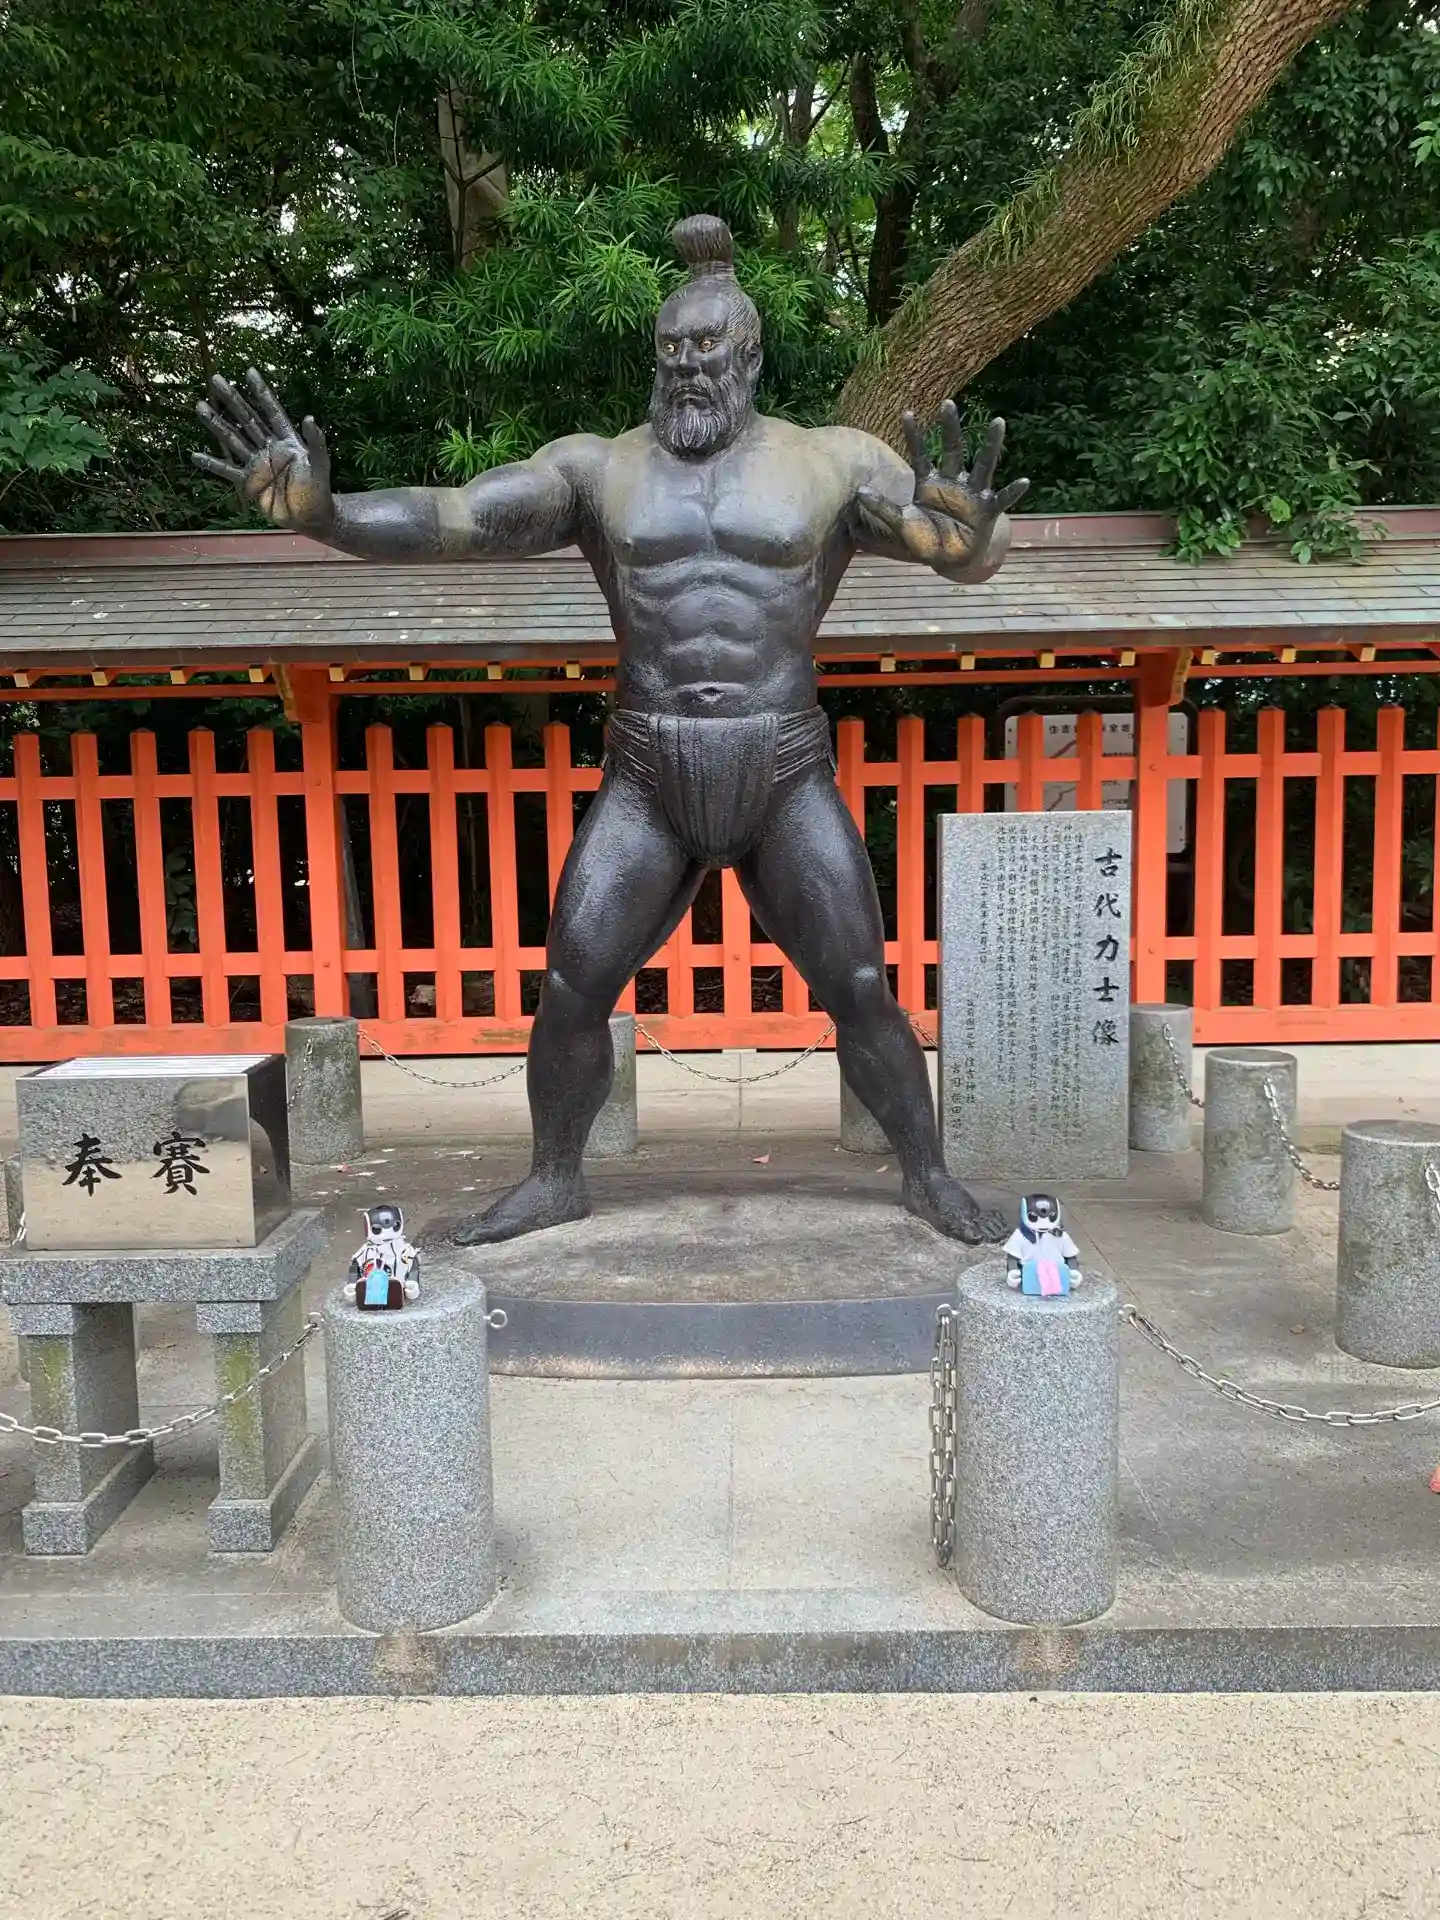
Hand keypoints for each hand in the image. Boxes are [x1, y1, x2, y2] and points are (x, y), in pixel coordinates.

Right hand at [192, 367, 333, 535]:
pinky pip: (227, 470)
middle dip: (233, 399)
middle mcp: (268, 447)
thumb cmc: (319, 489)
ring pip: (233, 439)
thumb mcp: (320, 464)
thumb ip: (316, 442)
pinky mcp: (248, 482)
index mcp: (287, 440)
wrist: (311, 517)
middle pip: (247, 419)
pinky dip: (212, 464)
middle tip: (216, 380)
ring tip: (200, 406)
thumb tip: (310, 417)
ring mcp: (257, 464)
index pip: (272, 411)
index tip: (249, 371)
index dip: (261, 392)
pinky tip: (195, 455)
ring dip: (217, 424)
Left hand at [856, 404, 1027, 575]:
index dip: (914, 435)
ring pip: (983, 464)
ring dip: (991, 445)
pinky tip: (1024, 481)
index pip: (921, 454)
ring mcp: (972, 495)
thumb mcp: (902, 524)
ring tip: (998, 422)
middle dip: (950, 427)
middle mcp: (952, 482)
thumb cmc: (927, 538)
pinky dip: (1013, 491)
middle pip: (953, 449)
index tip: (906, 412)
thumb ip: (883, 508)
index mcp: (930, 483)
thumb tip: (859, 490)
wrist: (950, 559)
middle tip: (947, 403)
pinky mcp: (987, 511)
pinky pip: (1002, 499)